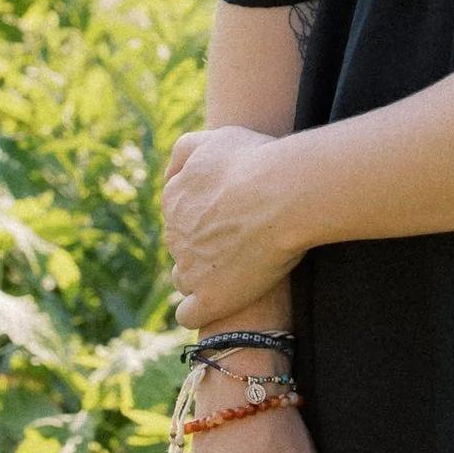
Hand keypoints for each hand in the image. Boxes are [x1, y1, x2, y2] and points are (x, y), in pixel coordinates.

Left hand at [161, 122, 306, 329]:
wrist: (283, 193)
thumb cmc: (258, 161)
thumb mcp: (216, 138)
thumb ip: (187, 151)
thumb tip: (170, 174)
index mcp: (174, 199)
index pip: (179, 215)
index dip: (205, 218)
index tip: (231, 217)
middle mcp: (175, 235)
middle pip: (182, 247)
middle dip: (204, 247)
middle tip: (242, 242)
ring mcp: (190, 269)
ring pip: (185, 279)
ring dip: (203, 278)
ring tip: (238, 272)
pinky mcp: (209, 299)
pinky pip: (190, 314)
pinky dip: (201, 310)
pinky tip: (222, 302)